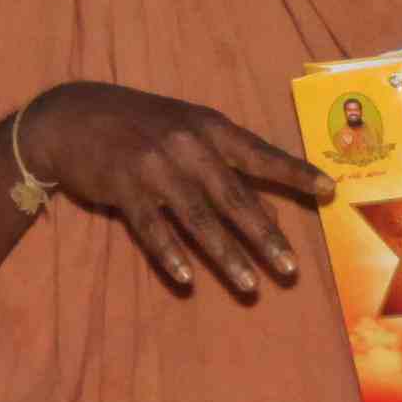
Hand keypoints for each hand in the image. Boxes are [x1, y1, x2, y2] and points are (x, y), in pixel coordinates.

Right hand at [11, 83, 330, 302]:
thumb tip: (271, 213)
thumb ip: (226, 167)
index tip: (330, 191)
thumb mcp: (186, 133)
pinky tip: (187, 279)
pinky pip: (152, 228)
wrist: (72, 115)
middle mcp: (188, 144)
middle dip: (266, 236)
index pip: (261, 154)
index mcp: (209, 127)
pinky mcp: (123, 185)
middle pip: (235, 197)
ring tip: (250, 286)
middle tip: (291, 269)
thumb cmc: (139, 126)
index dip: (295, 173)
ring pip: (199, 219)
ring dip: (227, 256)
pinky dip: (171, 255)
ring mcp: (155, 165)